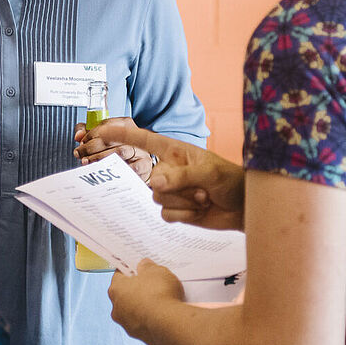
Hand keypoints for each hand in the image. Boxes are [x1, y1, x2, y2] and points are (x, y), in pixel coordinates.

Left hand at [73, 121, 153, 180]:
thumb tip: (78, 136)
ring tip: (89, 163)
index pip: (106, 125)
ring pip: (119, 152)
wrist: (139, 161)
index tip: (81, 143)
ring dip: (101, 159)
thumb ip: (87, 131)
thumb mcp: (103, 135)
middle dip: (91, 148)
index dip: (90, 134)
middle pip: (111, 139)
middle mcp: (134, 134)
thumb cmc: (118, 147)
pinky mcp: (145, 164)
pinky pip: (131, 168)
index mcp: (124, 123)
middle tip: (81, 155)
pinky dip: (118, 171)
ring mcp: (140, 149)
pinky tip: (106, 174)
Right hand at [78, 117, 244, 229]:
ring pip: (158, 199)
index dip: (123, 134)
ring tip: (204, 198)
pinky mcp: (176, 209)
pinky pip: (165, 214)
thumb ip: (181, 177)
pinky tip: (200, 210)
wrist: (243, 208)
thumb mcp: (209, 173)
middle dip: (178, 188)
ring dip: (184, 202)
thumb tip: (155, 183)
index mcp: (176, 152)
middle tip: (203, 189)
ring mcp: (171, 190)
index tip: (102, 129)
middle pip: (153, 180)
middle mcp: (169, 169)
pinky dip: (184, 215)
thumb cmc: (231, 181)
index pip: (145, 140)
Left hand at [108, 259, 184, 344]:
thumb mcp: (156, 271)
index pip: (119, 276)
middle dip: (138, 290)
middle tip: (153, 284)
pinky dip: (153, 320)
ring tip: (162, 300)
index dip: (130, 271)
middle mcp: (117, 309)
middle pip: (126, 295)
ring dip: (145, 306)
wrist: (169, 323)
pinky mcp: (141, 337)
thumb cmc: (159, 294)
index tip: (140, 269)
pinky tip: (165, 314)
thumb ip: (147, 266)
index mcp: (116, 289)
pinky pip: (146, 325)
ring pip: (135, 312)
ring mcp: (128, 325)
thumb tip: (144, 265)